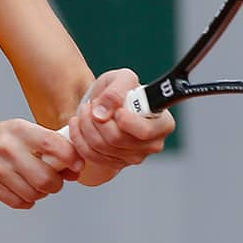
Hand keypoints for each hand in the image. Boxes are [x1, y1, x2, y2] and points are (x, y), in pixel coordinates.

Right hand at [0, 119, 83, 208]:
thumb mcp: (22, 132)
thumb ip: (48, 146)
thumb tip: (75, 166)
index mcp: (19, 129)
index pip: (52, 144)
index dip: (70, 157)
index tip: (76, 165)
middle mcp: (7, 147)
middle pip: (45, 177)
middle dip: (56, 184)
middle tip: (54, 180)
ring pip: (33, 193)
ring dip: (41, 193)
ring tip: (36, 184)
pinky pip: (18, 202)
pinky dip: (26, 200)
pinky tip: (22, 191)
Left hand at [65, 68, 175, 184]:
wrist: (106, 104)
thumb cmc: (120, 90)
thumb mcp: (121, 78)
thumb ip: (116, 90)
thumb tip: (102, 112)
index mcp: (163, 123)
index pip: (145, 131)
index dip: (126, 121)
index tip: (116, 110)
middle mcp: (152, 144)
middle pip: (117, 139)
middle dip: (97, 118)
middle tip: (93, 104)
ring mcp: (134, 157)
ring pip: (101, 147)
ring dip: (86, 125)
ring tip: (86, 110)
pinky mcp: (116, 164)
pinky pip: (91, 155)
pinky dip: (79, 137)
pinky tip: (79, 123)